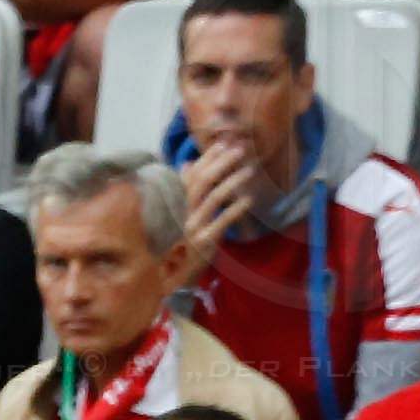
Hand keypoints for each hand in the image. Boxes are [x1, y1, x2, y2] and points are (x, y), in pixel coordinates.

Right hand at [177, 135, 260, 269]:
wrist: (169, 275)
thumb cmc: (175, 241)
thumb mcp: (177, 213)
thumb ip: (182, 188)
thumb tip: (187, 163)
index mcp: (174, 203)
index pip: (191, 174)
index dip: (207, 158)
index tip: (222, 144)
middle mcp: (180, 213)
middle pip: (203, 181)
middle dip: (222, 163)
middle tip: (240, 150)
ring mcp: (191, 227)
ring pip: (214, 197)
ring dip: (233, 181)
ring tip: (250, 170)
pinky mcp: (203, 242)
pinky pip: (222, 221)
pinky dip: (237, 209)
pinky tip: (249, 199)